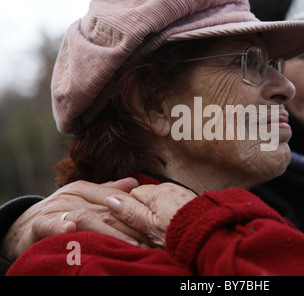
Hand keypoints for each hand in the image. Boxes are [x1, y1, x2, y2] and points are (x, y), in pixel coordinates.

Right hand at [2, 178, 148, 260]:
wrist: (25, 224)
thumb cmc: (63, 212)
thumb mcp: (86, 200)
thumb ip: (109, 191)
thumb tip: (135, 183)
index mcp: (86, 189)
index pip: (116, 199)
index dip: (137, 213)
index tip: (155, 227)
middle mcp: (74, 195)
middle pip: (107, 210)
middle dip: (131, 227)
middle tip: (150, 242)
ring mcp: (57, 208)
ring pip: (86, 217)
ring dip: (108, 231)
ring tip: (129, 244)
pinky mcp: (39, 223)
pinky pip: (51, 224)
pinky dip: (61, 226)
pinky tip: (72, 230)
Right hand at [105, 182, 196, 247]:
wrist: (211, 234)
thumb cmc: (179, 232)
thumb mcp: (150, 226)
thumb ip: (131, 212)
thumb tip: (111, 200)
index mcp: (157, 191)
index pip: (133, 194)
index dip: (132, 210)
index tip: (136, 224)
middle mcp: (170, 187)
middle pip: (148, 197)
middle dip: (146, 211)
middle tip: (151, 230)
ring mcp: (183, 192)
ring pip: (162, 201)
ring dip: (160, 213)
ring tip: (165, 230)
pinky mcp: (192, 200)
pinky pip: (174, 203)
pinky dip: (172, 213)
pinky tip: (176, 225)